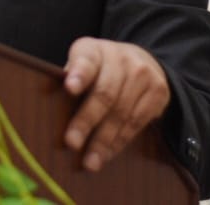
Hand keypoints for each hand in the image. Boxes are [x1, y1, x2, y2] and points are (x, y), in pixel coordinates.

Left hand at [62, 37, 170, 171]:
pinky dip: (120, 141)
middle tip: (72, 142)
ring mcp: (142, 74)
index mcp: (94, 50)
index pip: (86, 60)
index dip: (79, 74)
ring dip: (104, 140)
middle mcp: (121, 58)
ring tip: (90, 161)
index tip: (69, 88)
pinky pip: (137, 122)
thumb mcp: (83, 64)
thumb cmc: (100, 69)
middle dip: (87, 120)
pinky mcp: (158, 91)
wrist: (140, 60)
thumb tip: (51, 108)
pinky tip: (107, 153)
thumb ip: (71, 80)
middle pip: (104, 93)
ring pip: (122, 112)